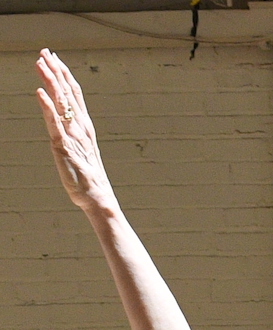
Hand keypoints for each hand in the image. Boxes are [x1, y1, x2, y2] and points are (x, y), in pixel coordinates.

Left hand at [36, 50, 114, 212]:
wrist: (98, 199)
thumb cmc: (90, 180)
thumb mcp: (83, 153)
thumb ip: (75, 137)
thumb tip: (68, 126)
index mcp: (85, 128)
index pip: (75, 95)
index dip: (65, 75)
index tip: (55, 58)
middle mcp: (80, 128)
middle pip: (67, 94)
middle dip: (56, 71)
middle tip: (45, 52)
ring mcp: (72, 136)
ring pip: (61, 103)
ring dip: (50, 82)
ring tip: (40, 64)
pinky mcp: (63, 147)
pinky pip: (54, 124)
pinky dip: (47, 107)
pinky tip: (40, 93)